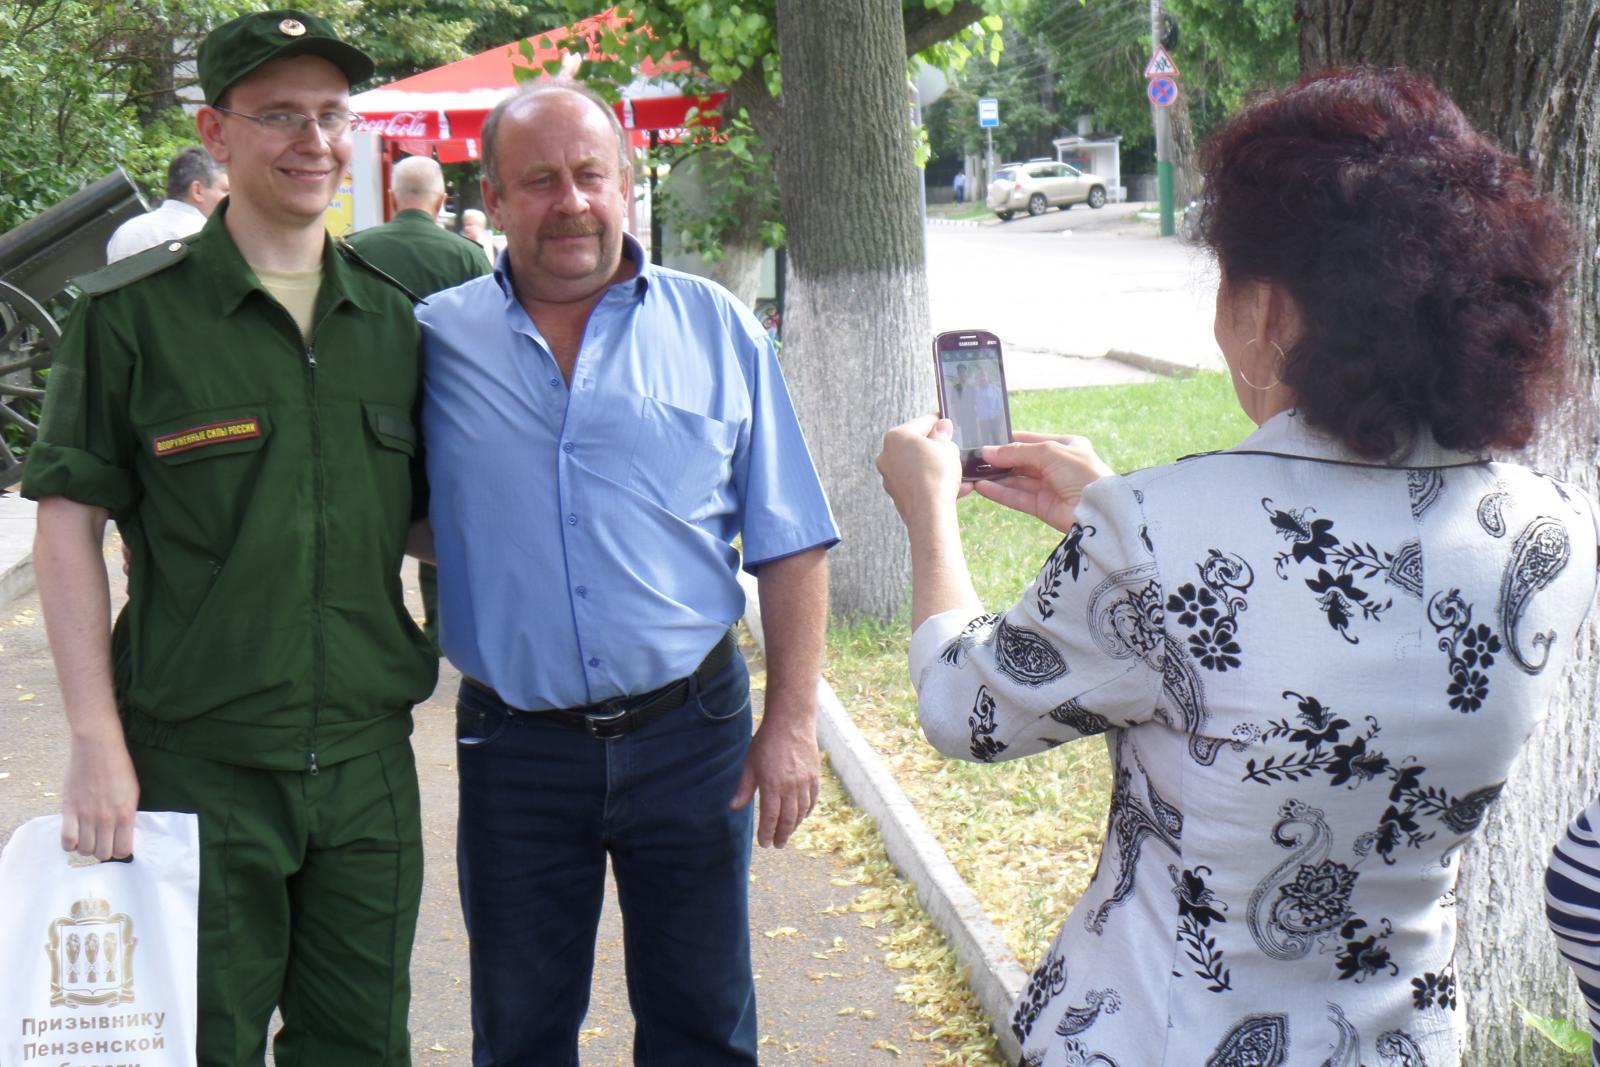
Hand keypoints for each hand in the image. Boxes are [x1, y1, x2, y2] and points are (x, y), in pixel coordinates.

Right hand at [61, 732, 138, 859]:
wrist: (98, 748)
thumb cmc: (119, 768)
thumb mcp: (132, 793)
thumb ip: (127, 815)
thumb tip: (122, 835)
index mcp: (126, 814)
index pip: (123, 850)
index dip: (120, 851)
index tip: (117, 845)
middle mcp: (106, 819)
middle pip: (103, 854)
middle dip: (103, 851)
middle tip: (102, 841)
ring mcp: (86, 815)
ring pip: (85, 850)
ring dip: (87, 847)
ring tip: (88, 837)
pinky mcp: (69, 810)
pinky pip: (66, 840)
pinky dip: (70, 844)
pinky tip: (74, 835)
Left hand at [730, 714, 818, 847]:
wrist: (791, 722)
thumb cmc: (767, 742)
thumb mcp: (750, 764)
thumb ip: (744, 788)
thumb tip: (734, 808)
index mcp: (772, 786)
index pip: (770, 818)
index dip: (767, 833)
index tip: (764, 843)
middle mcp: (790, 787)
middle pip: (788, 819)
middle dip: (782, 835)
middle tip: (777, 844)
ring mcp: (805, 782)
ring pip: (801, 812)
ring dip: (794, 826)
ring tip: (787, 833)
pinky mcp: (814, 776)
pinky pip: (812, 800)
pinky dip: (807, 811)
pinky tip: (802, 816)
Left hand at [875, 415, 970, 522]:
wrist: (929, 512)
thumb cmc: (937, 475)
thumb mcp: (947, 447)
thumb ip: (943, 434)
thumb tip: (942, 426)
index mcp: (896, 436)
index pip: (922, 422)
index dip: (939, 423)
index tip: (948, 424)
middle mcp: (886, 455)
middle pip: (916, 445)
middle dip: (936, 448)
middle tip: (953, 451)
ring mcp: (889, 475)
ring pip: (917, 466)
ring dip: (936, 467)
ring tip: (956, 472)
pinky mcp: (896, 493)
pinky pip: (917, 482)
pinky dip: (931, 482)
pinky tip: (952, 487)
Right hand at [973, 431, 1113, 532]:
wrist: (1098, 510)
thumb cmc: (1081, 472)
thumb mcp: (1049, 452)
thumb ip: (1018, 452)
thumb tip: (989, 452)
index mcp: (1066, 447)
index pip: (1032, 441)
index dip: (1010, 442)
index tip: (987, 443)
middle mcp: (1058, 466)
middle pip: (1023, 462)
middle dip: (1001, 461)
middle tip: (975, 460)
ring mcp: (1050, 487)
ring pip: (1018, 481)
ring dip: (997, 478)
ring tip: (973, 474)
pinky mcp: (1043, 507)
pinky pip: (1018, 497)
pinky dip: (1000, 493)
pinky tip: (983, 487)